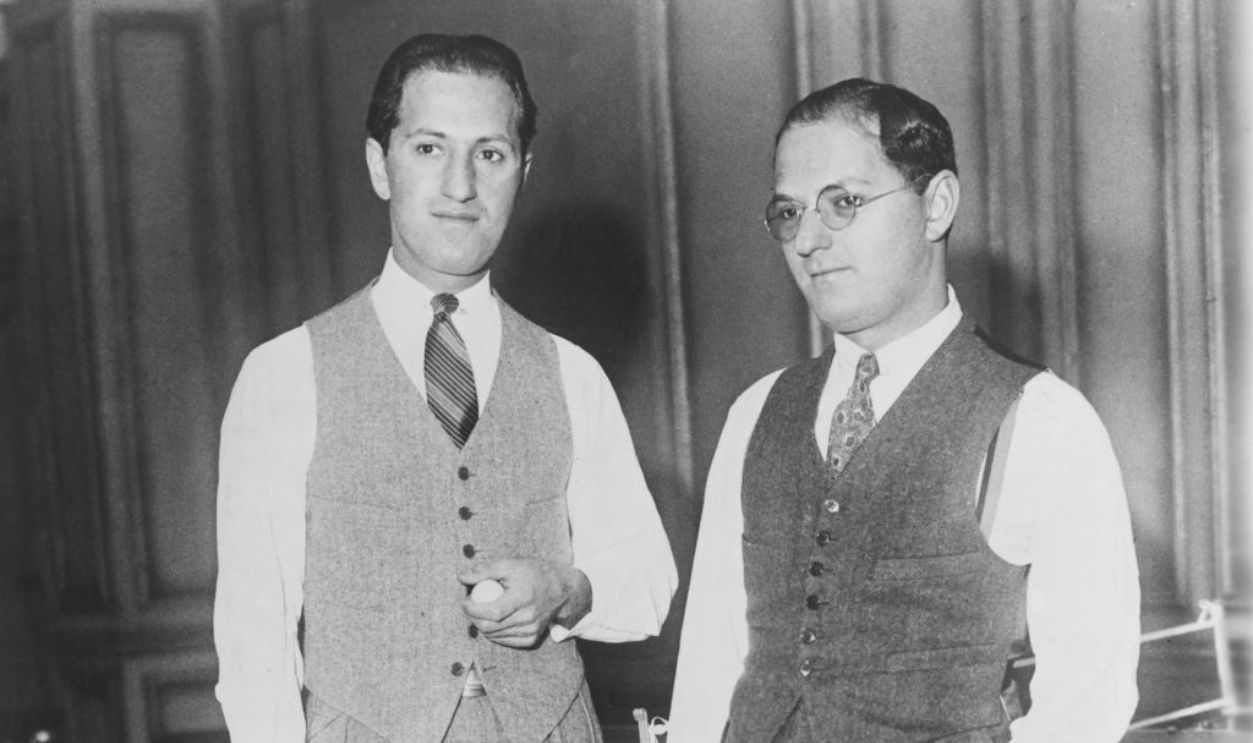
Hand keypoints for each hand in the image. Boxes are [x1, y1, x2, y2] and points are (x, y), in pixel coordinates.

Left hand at [458, 558, 591, 648]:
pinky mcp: (532, 638)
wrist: (562, 589)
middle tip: (469, 606)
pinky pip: (505, 640)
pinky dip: (494, 632)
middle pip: (491, 627)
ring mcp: (531, 630)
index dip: (473, 609)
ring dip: (481, 625)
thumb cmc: (535, 573)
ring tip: (480, 610)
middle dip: (472, 617)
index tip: (465, 600)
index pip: (492, 612)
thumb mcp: (511, 565)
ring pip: (495, 636)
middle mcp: (529, 617)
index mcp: (523, 598)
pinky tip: (492, 620)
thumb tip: (462, 578)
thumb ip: (485, 571)